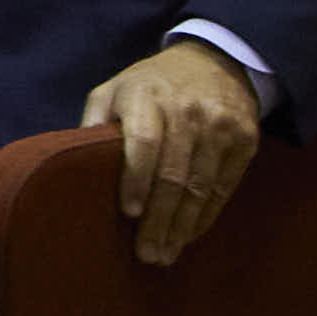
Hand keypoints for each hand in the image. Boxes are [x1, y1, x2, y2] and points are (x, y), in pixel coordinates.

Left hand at [81, 39, 263, 267]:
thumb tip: (72, 162)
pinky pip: (224, 187)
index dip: (136, 179)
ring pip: (201, 187)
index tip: (129, 213)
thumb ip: (94, 121)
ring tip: (165, 254)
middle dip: (159, 220)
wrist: (216, 61)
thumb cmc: (151, 84)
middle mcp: (189, 112)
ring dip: (182, 226)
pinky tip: (189, 234)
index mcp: (148, 97)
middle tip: (146, 254)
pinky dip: (206, 215)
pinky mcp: (245, 141)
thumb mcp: (114, 89)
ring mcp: (221, 127)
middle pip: (174, 174)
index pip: (143, 142)